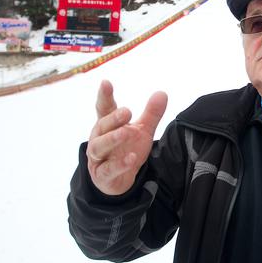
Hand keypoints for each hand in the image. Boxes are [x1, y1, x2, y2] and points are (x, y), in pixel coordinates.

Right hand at [86, 80, 167, 195]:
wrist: (118, 180)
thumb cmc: (127, 148)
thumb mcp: (142, 130)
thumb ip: (151, 113)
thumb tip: (162, 92)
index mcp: (108, 125)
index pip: (104, 108)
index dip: (104, 96)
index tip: (106, 82)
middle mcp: (99, 139)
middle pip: (102, 126)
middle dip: (113, 118)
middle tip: (127, 111)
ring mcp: (99, 157)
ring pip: (99, 146)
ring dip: (112, 138)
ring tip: (127, 133)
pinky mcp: (103, 174)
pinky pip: (108, 169)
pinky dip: (119, 164)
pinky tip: (132, 158)